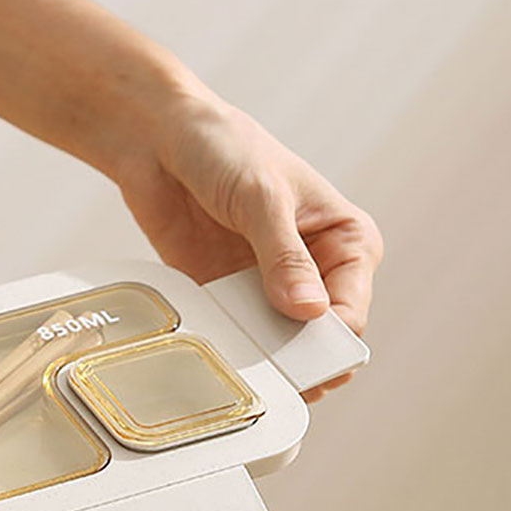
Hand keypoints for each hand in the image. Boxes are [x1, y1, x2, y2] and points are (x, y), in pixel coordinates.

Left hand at [115, 97, 383, 400]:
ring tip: (241, 366)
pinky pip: (238, 338)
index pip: (352, 310)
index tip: (300, 355)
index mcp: (347, 240)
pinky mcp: (230, 297)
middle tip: (272, 371)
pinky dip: (228, 350)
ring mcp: (273, 287)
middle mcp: (317, 270)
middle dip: (298, 359)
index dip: (329, 340)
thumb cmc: (224, 146)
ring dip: (261, 361)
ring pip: (280, 348)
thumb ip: (283, 255)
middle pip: (320, 339)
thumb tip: (309, 310)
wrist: (159, 138)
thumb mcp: (261, 196)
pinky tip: (215, 353)